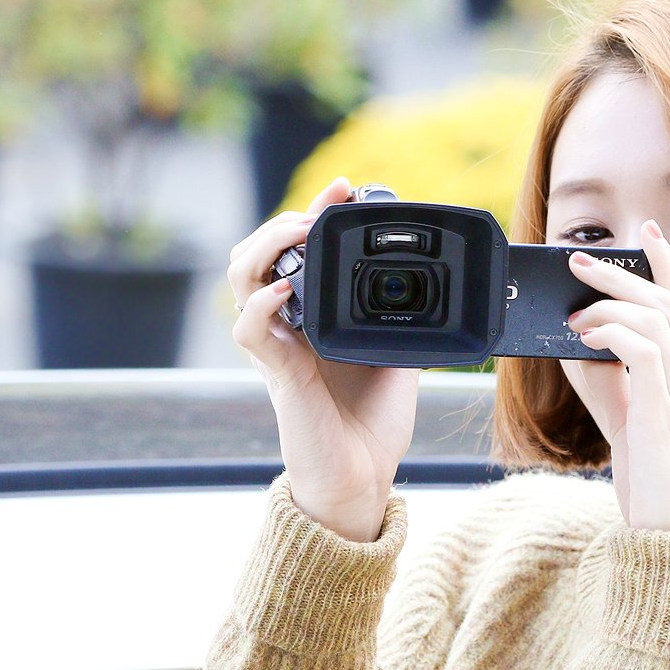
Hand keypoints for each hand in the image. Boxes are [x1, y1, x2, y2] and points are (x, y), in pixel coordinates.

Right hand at [228, 176, 417, 541]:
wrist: (363, 481)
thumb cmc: (372, 427)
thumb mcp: (396, 358)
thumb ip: (398, 321)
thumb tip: (429, 286)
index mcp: (309, 317)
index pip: (294, 250)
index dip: (312, 213)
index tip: (347, 188)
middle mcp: (285, 327)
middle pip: (255, 252)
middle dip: (288, 218)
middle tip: (327, 205)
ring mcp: (276, 348)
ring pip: (240, 278)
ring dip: (267, 244)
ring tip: (300, 232)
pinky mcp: (277, 376)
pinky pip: (249, 330)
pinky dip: (261, 305)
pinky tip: (286, 292)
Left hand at [560, 219, 669, 533]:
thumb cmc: (660, 495)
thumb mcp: (633, 428)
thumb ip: (610, 386)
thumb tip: (575, 347)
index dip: (668, 267)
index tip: (647, 234)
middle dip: (625, 275)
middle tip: (581, 262)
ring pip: (659, 320)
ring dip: (610, 305)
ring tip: (574, 312)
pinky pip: (646, 352)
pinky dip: (614, 334)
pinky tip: (586, 338)